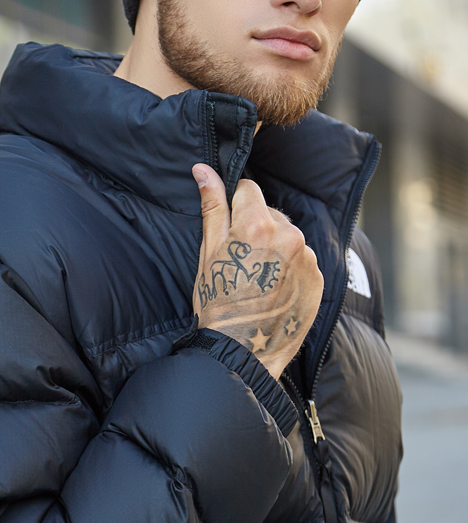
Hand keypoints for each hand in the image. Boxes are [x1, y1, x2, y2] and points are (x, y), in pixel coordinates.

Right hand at [191, 164, 322, 379]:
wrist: (245, 354)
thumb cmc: (219, 303)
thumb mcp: (209, 252)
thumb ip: (212, 205)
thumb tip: (203, 169)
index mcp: (258, 223)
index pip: (248, 189)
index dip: (235, 205)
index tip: (229, 229)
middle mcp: (290, 235)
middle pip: (269, 213)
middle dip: (256, 228)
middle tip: (240, 261)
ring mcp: (308, 257)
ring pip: (288, 237)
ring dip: (275, 248)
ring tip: (257, 279)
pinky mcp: (320, 278)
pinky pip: (302, 260)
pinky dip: (289, 268)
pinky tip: (273, 289)